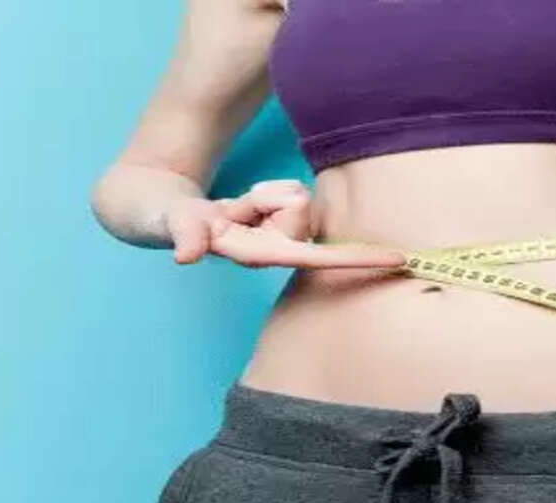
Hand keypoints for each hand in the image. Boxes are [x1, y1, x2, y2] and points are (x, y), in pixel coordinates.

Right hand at [163, 179, 405, 268]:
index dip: (356, 258)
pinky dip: (262, 194)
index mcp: (259, 255)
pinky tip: (240, 208)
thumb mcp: (173, 223)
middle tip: (231, 210)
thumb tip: (187, 254)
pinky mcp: (277, 215)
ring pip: (296, 195)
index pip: (316, 256)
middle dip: (266, 199)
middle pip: (300, 206)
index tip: (399, 260)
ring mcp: (278, 233)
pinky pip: (288, 190)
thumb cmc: (167, 221)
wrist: (156, 209)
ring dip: (260, 195)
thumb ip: (183, 233)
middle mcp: (276, 248)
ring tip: (231, 210)